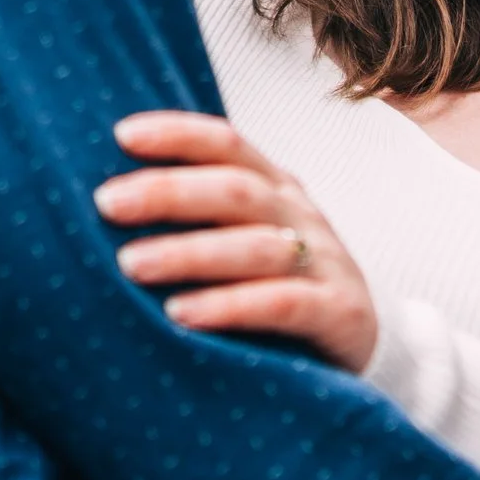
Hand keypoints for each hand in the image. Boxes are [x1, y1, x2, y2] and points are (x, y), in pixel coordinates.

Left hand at [95, 113, 377, 373]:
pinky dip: (229, 306)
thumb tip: (107, 202)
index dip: (178, 134)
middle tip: (106, 204)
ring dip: (188, 253)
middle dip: (168, 193)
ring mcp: (326, 264)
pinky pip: (282, 304)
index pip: (228, 144)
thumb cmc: (283, 291)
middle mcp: (300, 218)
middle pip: (235, 190)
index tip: (121, 135)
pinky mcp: (341, 315)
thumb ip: (202, 219)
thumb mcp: (248, 242)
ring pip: (254, 247)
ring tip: (130, 265)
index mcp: (276, 190)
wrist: (372, 346)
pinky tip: (181, 314)